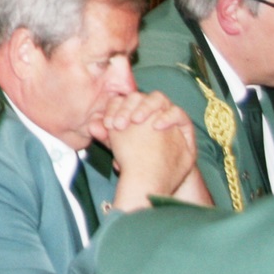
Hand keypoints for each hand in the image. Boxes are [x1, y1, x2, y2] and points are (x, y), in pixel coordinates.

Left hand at [97, 91, 199, 211]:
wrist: (158, 177)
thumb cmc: (136, 160)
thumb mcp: (118, 149)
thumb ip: (106, 136)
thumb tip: (91, 125)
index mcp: (130, 110)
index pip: (121, 100)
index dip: (113, 109)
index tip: (108, 124)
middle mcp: (148, 108)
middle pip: (137, 97)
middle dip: (126, 107)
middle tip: (119, 125)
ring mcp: (166, 113)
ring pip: (157, 98)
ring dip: (145, 106)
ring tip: (136, 120)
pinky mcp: (182, 123)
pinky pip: (177, 112)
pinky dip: (167, 116)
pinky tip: (157, 126)